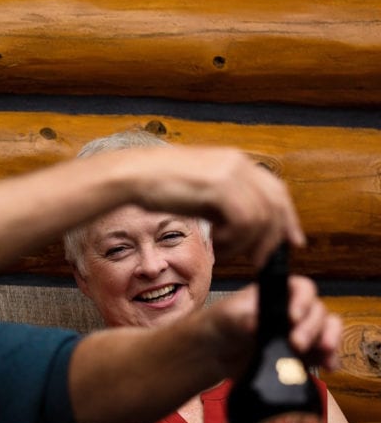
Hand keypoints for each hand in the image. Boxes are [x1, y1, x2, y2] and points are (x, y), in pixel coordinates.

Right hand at [119, 146, 304, 267]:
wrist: (133, 174)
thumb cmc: (156, 184)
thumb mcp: (199, 189)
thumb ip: (223, 199)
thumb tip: (243, 222)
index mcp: (235, 162)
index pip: (276, 191)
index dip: (288, 219)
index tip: (291, 242)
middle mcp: (238, 164)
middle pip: (276, 206)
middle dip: (273, 238)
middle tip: (259, 260)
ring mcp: (230, 173)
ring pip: (261, 218)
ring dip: (245, 243)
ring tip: (223, 249)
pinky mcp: (219, 186)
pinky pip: (244, 221)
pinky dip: (233, 240)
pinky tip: (215, 242)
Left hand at [211, 276, 341, 375]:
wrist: (216, 354)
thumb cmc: (221, 324)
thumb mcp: (227, 317)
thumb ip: (242, 319)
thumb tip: (256, 324)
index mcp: (277, 293)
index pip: (301, 288)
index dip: (303, 300)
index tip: (292, 318)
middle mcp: (295, 309)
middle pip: (318, 310)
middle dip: (311, 327)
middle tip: (296, 344)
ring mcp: (302, 331)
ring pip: (329, 329)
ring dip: (330, 340)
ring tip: (323, 354)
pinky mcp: (305, 354)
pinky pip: (326, 355)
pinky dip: (331, 359)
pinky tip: (328, 367)